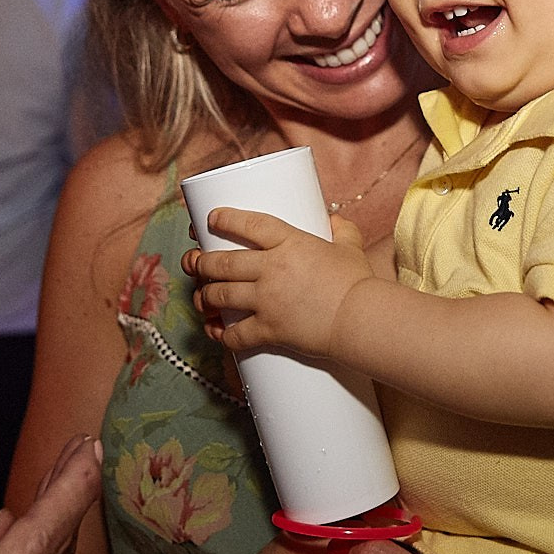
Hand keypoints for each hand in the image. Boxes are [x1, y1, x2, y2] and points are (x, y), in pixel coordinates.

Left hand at [184, 209, 374, 357]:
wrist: (361, 319)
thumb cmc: (357, 282)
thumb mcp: (350, 247)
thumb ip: (342, 230)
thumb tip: (334, 219)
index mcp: (290, 242)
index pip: (249, 224)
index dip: (225, 219)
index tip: (211, 219)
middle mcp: (272, 269)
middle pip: (222, 262)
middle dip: (200, 262)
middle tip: (192, 262)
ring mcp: (267, 300)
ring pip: (220, 296)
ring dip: (204, 296)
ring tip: (200, 297)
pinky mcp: (269, 330)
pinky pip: (235, 335)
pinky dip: (220, 334)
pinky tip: (215, 331)